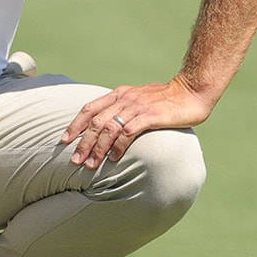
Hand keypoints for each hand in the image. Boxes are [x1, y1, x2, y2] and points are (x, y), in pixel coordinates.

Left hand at [63, 78, 213, 168]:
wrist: (192, 91)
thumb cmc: (167, 99)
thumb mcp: (140, 99)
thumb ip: (125, 109)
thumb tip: (110, 127)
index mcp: (120, 94)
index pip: (90, 108)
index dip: (75, 125)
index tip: (64, 140)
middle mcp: (125, 99)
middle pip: (96, 122)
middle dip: (83, 143)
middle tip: (75, 161)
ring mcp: (137, 107)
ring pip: (109, 129)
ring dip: (97, 148)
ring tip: (90, 164)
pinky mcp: (150, 116)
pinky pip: (128, 132)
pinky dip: (118, 146)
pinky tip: (113, 158)